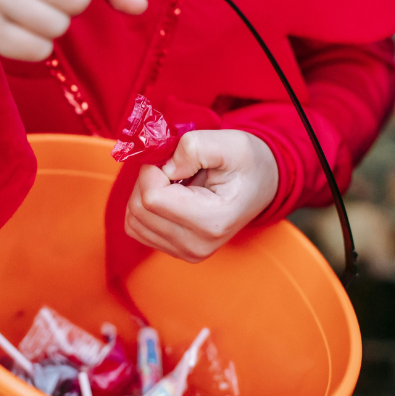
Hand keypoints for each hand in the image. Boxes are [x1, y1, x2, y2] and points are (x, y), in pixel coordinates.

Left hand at [125, 130, 278, 262]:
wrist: (261, 184)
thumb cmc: (248, 163)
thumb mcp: (228, 142)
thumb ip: (192, 147)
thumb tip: (163, 167)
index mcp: (211, 222)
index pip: (152, 198)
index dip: (153, 169)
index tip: (174, 160)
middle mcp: (196, 245)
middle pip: (139, 209)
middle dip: (147, 180)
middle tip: (173, 168)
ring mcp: (185, 253)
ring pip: (133, 220)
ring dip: (144, 193)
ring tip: (174, 182)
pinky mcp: (175, 251)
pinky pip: (137, 228)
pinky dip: (144, 207)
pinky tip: (169, 196)